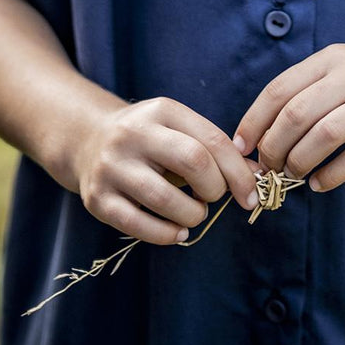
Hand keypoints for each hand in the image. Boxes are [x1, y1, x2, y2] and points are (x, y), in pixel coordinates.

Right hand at [73, 96, 260, 243]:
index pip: (211, 141)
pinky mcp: (97, 198)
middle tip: (213, 197)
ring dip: (192, 214)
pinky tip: (177, 231)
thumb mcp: (179, 130)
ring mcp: (112, 166)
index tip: (251, 195)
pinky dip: (166, 234)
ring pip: (165, 198)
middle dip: (214, 188)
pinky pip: (138, 224)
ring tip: (195, 214)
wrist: (88, 140)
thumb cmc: (150, 139)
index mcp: (162, 110)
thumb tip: (256, 176)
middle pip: (192, 162)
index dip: (238, 172)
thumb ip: (215, 150)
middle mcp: (134, 133)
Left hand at [233, 43, 344, 193]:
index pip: (280, 89)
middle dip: (273, 147)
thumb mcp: (344, 70)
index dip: (254, 121)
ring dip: (299, 163)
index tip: (241, 147)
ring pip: (324, 137)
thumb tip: (259, 135)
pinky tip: (319, 183)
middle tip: (267, 168)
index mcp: (334, 57)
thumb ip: (307, 93)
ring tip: (292, 175)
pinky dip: (330, 176)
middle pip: (297, 114)